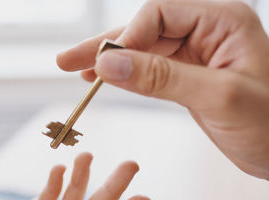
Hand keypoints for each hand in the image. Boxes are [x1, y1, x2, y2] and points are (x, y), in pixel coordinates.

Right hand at [57, 0, 268, 179]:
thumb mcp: (216, 97)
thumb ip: (160, 77)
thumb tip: (107, 64)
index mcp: (222, 20)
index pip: (158, 13)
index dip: (127, 38)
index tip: (103, 66)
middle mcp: (206, 30)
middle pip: (144, 30)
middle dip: (105, 47)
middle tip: (66, 60)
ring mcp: (195, 53)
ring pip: (142, 50)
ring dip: (109, 61)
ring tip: (74, 69)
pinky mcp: (187, 75)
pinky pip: (149, 69)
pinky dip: (125, 76)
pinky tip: (103, 79)